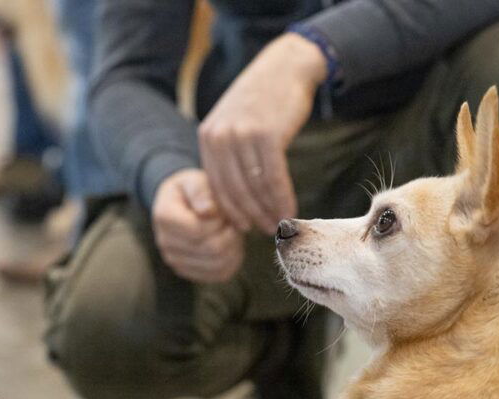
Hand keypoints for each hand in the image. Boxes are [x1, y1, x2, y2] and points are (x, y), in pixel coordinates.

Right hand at [152, 168, 244, 282]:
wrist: (181, 206)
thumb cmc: (191, 190)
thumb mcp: (194, 180)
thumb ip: (200, 190)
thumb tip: (208, 210)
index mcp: (164, 217)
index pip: (198, 229)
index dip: (219, 221)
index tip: (223, 210)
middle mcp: (165, 243)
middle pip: (211, 249)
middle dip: (230, 234)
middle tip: (232, 221)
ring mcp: (176, 261)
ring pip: (218, 265)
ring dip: (234, 247)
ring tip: (232, 231)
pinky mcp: (189, 273)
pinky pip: (220, 274)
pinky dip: (233, 260)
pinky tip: (232, 244)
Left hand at [198, 33, 326, 233]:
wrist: (286, 66)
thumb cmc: (263, 102)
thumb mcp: (234, 125)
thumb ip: (228, 157)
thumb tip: (233, 200)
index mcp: (208, 137)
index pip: (216, 186)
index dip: (231, 212)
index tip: (245, 228)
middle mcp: (220, 137)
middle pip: (234, 191)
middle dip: (250, 216)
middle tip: (265, 231)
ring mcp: (242, 136)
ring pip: (254, 188)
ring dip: (268, 211)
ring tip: (279, 224)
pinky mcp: (267, 136)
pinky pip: (273, 179)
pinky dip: (282, 198)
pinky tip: (290, 209)